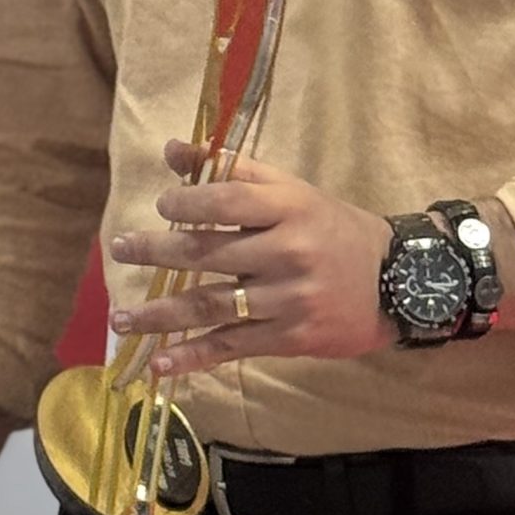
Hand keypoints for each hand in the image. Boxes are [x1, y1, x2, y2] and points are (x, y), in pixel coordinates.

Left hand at [106, 139, 395, 377]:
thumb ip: (231, 169)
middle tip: (118, 248)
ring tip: (120, 319)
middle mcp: (288, 252)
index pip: (228, 198)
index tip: (160, 206)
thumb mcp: (290, 191)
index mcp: (289, 208)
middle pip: (210, 251)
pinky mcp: (290, 339)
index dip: (188, 201)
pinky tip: (160, 364)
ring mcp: (289, 300)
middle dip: (156, 251)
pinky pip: (232, 346)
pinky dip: (193, 357)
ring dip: (160, 315)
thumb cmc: (331, 228)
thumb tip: (171, 150)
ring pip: (212, 305)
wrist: (397, 283)